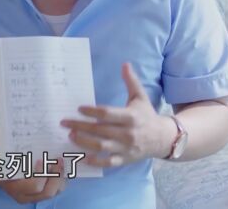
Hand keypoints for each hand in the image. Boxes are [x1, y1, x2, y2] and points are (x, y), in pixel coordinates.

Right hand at [0, 157, 66, 203]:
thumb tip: (33, 145)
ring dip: (61, 177)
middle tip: (58, 160)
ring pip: (54, 192)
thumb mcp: (5, 160)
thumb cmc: (3, 163)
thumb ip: (17, 157)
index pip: (35, 186)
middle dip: (57, 176)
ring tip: (61, 163)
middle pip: (48, 192)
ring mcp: (33, 198)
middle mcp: (25, 196)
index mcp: (15, 188)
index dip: (42, 173)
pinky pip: (55, 190)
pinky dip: (61, 179)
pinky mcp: (40, 195)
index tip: (41, 160)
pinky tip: (60, 168)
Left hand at [60, 63, 175, 166]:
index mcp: (130, 117)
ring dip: (84, 142)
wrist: (163, 138)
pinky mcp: (125, 159)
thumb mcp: (140, 97)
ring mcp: (126, 148)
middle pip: (100, 130)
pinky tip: (83, 158)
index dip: (92, 111)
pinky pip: (109, 162)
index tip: (79, 109)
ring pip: (102, 146)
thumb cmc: (147, 115)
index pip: (107, 113)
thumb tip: (125, 64)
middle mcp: (128, 133)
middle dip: (80, 126)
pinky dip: (96, 162)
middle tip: (64, 123)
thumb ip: (131, 81)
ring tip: (70, 136)